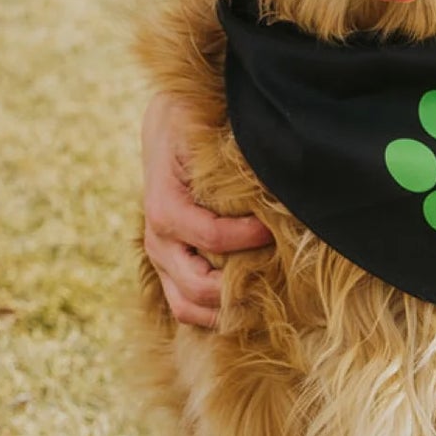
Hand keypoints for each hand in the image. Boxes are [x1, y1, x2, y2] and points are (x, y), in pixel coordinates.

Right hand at [141, 92, 271, 327]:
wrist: (165, 125)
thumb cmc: (192, 126)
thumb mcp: (205, 131)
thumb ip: (234, 156)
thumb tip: (279, 173)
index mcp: (165, 209)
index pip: (212, 237)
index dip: (249, 239)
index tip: (277, 229)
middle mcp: (157, 240)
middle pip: (197, 287)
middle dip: (239, 288)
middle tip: (278, 276)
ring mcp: (159, 256)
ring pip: (186, 306)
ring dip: (226, 309)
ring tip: (265, 299)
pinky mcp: (166, 262)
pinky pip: (183, 302)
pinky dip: (213, 310)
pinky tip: (246, 302)